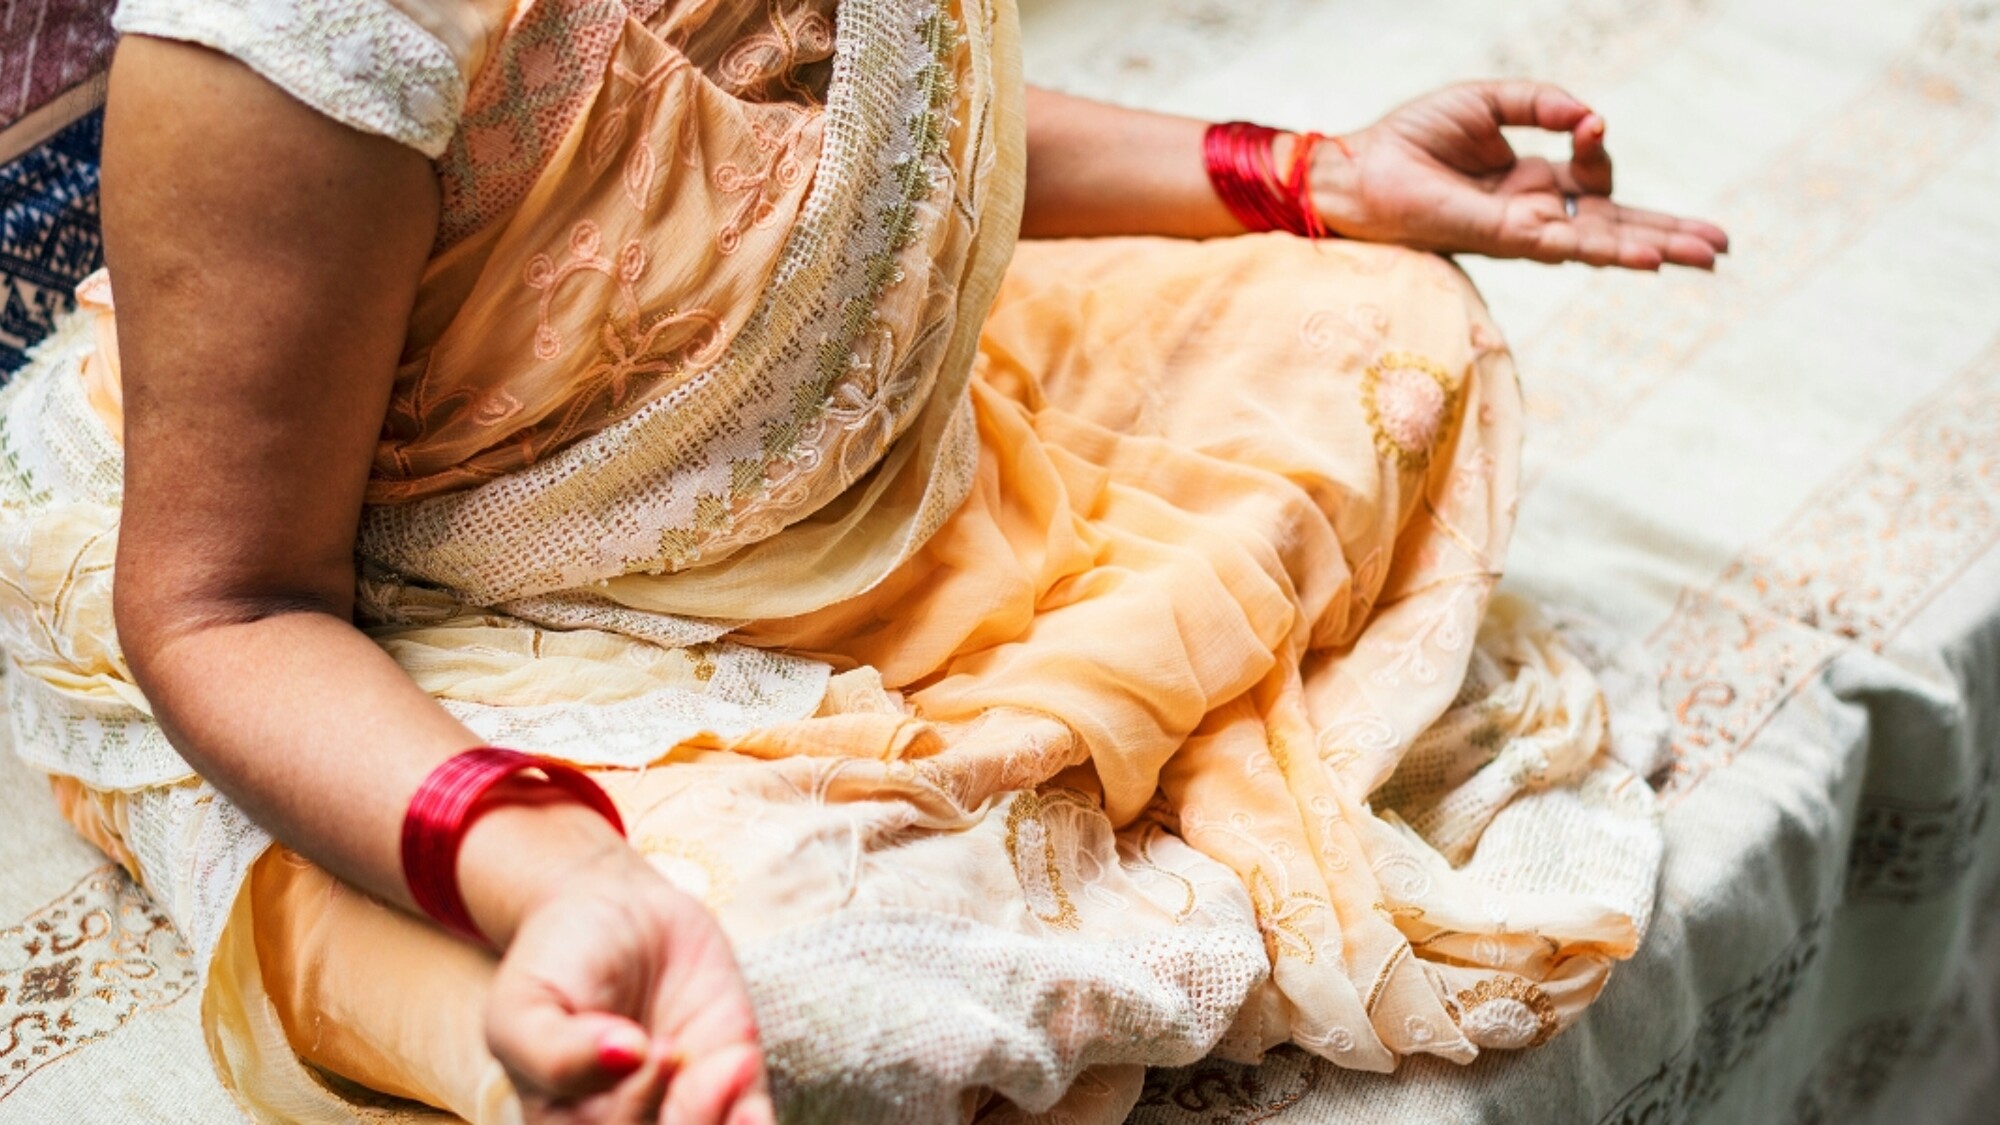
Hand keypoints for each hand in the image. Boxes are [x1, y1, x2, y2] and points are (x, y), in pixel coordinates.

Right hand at [483, 849, 771, 1124]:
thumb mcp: (524, 1005)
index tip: (640, 1045)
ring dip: (724, 1119)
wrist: (614, 911)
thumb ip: (554, 1052)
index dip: (629, 1110)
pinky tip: (747, 1094)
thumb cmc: (557, 964)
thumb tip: (623, 1059)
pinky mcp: (731, 1080)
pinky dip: (753, 1122)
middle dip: (687, 1119)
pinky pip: (750, 1123)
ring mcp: (684, 1105)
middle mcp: (626, 1124)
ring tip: (727, 1062)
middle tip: (675, 1050)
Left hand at [1311, 81, 1727, 269]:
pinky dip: (1611, 250)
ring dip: (1657, 248)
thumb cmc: (1411, 139)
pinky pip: (1568, 245)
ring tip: (1707, 257)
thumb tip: (1591, 115)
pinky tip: (1649, 257)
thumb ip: (1540, 103)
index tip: (1588, 123)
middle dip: (1669, 233)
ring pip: (1603, 242)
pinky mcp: (1505, 239)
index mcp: (1531, 182)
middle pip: (1616, 225)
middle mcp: (1533, 214)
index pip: (1591, 174)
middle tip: (1721, 245)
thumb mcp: (1485, 102)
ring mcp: (1523, 232)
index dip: (1596, 147)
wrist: (1358, 171)